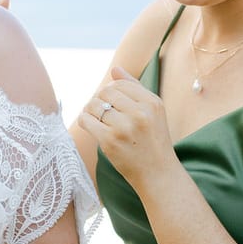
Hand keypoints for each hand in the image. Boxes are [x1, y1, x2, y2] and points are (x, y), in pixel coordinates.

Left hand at [78, 66, 176, 190]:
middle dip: (100, 101)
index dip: (111, 91)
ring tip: (97, 120)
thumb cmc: (153, 141)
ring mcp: (124, 127)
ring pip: (93, 105)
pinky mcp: (110, 141)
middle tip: (102, 113)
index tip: (111, 104)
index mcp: (152, 102)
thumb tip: (115, 69)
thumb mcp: (152, 112)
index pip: (120, 84)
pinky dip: (84, 120)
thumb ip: (134, 88)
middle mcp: (140, 113)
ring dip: (90, 111)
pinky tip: (91, 126)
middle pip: (105, 93)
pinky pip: (86, 120)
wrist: (158, 174)